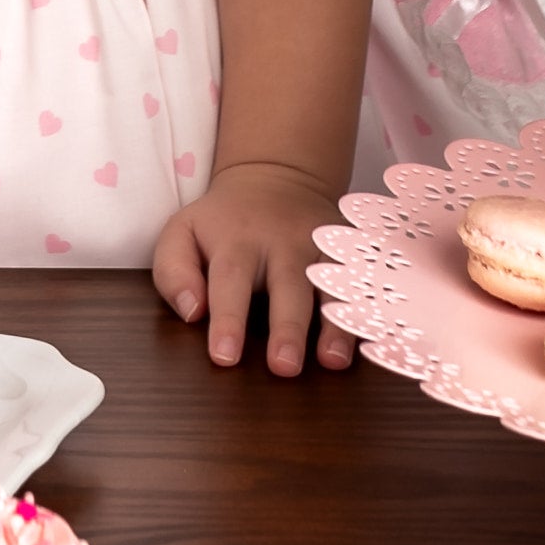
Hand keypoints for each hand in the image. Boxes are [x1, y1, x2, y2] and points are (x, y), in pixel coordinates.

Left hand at [152, 161, 352, 376]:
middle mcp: (283, 244)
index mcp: (237, 241)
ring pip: (331, 286)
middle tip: (283, 367)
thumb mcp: (182, 233)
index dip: (227, 319)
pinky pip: (361, 283)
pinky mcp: (349, 252)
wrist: (277, 177)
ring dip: (334, 324)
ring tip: (333, 361)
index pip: (230, 282)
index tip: (224, 356)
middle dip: (286, 328)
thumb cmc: (223, 222)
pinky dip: (367, 309)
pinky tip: (370, 337)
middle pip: (287, 286)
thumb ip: (174, 273)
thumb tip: (192, 313)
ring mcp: (321, 248)